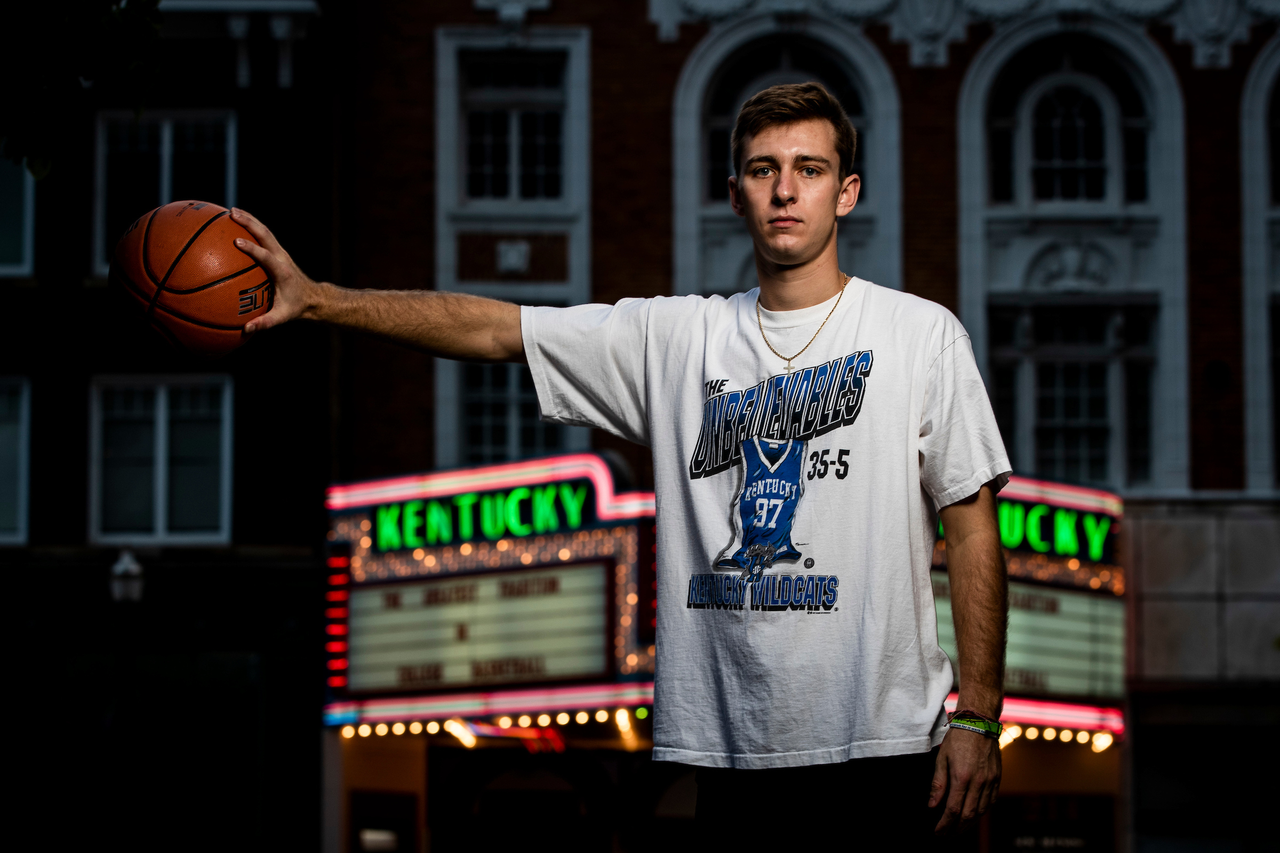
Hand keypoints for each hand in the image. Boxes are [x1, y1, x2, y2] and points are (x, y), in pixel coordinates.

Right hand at [229, 208, 323, 333]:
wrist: (313, 298)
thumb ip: (265, 323)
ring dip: (249, 220)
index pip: (266, 256)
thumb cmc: (296, 308)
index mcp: (282, 272)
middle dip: (249, 223)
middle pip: (266, 235)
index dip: (252, 249)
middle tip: (231, 214)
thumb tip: (246, 329)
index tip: (236, 241)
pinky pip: (263, 236)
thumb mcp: (282, 317)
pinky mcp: (278, 252)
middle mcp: (282, 258)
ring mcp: (281, 253)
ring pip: (264, 231)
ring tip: (231, 211)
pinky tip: (236, 224)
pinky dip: (251, 227)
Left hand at [929, 727, 1000, 833]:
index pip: (953, 810)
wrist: (979, 723)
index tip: (938, 833)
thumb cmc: (957, 739)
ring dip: (969, 824)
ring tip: (958, 829)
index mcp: (962, 778)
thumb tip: (932, 805)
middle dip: (956, 829)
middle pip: (968, 816)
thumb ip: (937, 784)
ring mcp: (990, 782)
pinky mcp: (997, 779)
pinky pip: (991, 802)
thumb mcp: (941, 759)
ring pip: (981, 812)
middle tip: (946, 835)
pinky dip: (981, 812)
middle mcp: (978, 783)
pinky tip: (973, 815)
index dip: (945, 825)